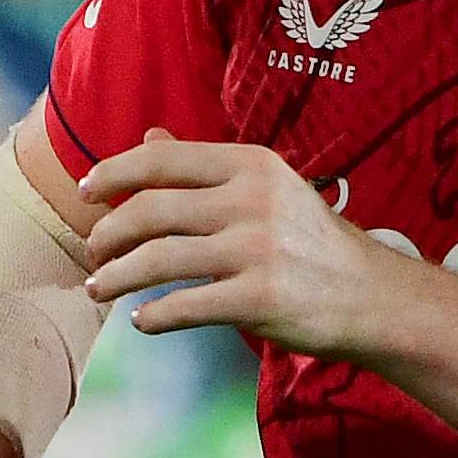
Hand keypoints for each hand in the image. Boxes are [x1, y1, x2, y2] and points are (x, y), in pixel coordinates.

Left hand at [76, 134, 415, 357]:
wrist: (372, 294)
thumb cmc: (308, 240)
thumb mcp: (267, 187)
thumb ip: (205, 166)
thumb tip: (148, 136)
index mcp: (251, 165)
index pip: (161, 160)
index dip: (113, 173)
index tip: (85, 192)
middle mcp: (253, 200)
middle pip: (150, 210)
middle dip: (107, 234)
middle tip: (91, 252)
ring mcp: (257, 250)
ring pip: (157, 260)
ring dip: (116, 277)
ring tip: (99, 288)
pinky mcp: (261, 299)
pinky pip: (184, 306)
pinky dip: (153, 317)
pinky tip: (142, 321)